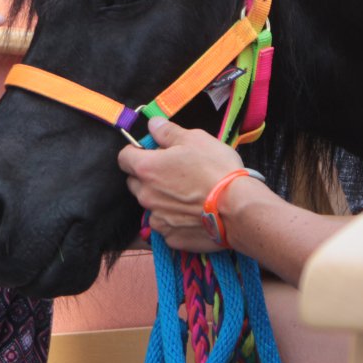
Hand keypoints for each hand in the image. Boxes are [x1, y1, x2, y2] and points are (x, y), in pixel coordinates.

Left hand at [116, 119, 245, 252]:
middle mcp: (146, 196)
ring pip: (151, 205)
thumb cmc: (216, 170)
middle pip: (135, 183)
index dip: (136, 152)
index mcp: (147, 169)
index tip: (152, 152)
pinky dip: (174, 219)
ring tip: (187, 195)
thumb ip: (167, 132)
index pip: (124, 158)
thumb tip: (152, 124)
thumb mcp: (194, 139)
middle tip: (174, 173)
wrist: (238, 209)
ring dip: (161, 199)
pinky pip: (166, 226)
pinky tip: (193, 214)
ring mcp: (157, 219)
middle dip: (148, 177)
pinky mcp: (171, 238)